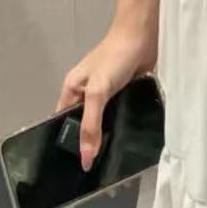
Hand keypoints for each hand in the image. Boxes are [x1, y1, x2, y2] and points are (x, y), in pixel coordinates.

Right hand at [53, 18, 157, 171]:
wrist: (144, 35)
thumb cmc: (115, 57)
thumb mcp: (98, 92)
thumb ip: (90, 124)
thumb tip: (85, 156)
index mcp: (72, 91)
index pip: (63, 123)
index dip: (67, 143)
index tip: (74, 167)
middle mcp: (88, 94)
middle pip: (85, 124)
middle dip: (90, 144)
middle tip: (96, 172)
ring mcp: (109, 94)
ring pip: (106, 121)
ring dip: (110, 136)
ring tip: (114, 164)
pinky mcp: (127, 93)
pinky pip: (122, 115)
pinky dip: (124, 126)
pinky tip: (130, 142)